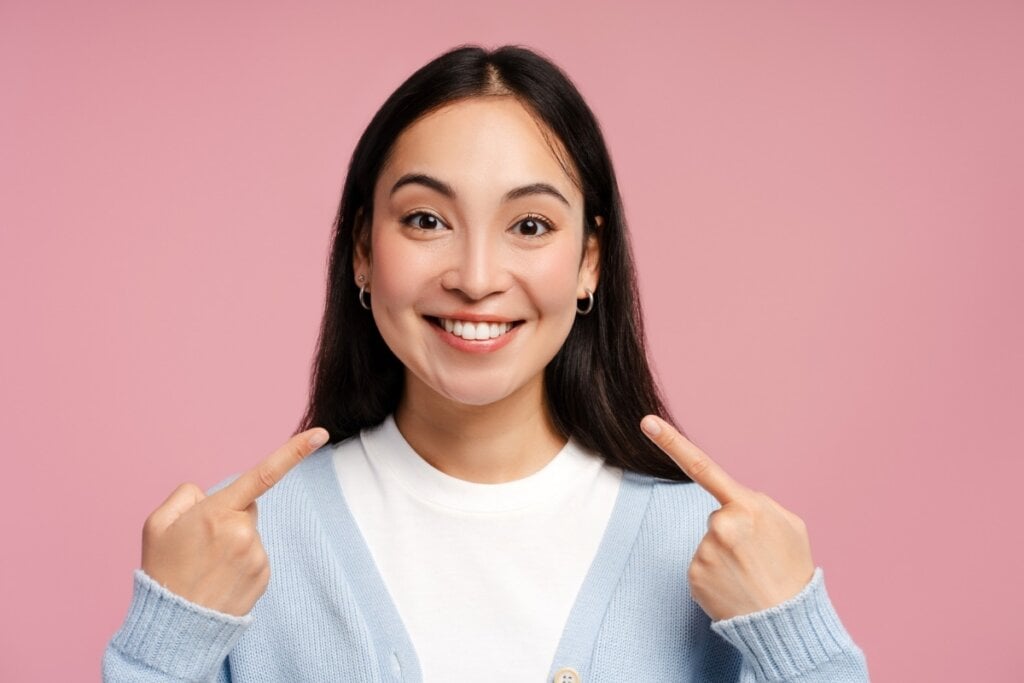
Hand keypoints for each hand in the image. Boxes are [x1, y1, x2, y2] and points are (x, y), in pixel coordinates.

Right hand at [140, 427, 328, 615]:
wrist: (175, 625)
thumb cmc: (163, 570)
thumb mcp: (158, 524)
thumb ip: (185, 496)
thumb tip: (211, 495)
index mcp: (218, 512)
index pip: (263, 474)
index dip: (295, 451)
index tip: (321, 434)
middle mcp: (244, 531)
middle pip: (246, 507)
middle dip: (228, 517)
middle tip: (200, 544)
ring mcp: (258, 555)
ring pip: (250, 534)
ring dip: (233, 543)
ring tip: (206, 567)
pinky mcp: (265, 575)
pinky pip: (255, 556)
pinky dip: (240, 562)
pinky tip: (219, 579)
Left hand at [641, 415, 814, 620]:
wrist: (786, 623)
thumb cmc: (793, 571)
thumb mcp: (791, 525)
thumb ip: (761, 504)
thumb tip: (737, 502)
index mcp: (746, 505)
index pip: (702, 466)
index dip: (671, 442)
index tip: (646, 423)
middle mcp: (720, 525)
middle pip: (717, 518)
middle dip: (733, 532)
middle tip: (758, 558)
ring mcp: (704, 551)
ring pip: (709, 543)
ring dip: (726, 555)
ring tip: (750, 574)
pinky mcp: (694, 575)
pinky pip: (701, 565)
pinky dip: (716, 574)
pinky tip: (735, 586)